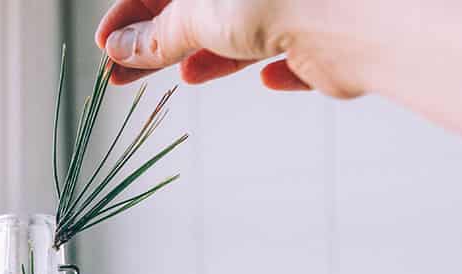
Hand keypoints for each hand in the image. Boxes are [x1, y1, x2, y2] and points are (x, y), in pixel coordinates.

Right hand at [95, 0, 367, 98]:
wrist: (353, 16)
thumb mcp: (193, 12)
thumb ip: (157, 35)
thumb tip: (124, 48)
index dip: (131, 17)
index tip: (108, 46)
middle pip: (197, 10)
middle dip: (159, 42)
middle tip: (122, 73)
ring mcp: (291, 6)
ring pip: (240, 33)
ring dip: (207, 57)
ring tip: (179, 77)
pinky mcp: (320, 38)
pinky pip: (290, 55)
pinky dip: (274, 68)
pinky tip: (267, 78)